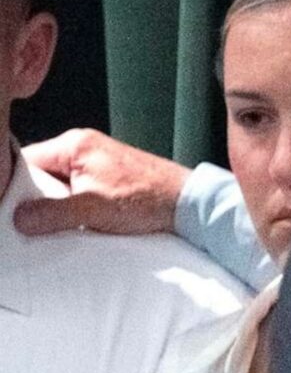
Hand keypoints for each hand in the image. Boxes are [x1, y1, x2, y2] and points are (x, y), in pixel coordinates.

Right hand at [13, 129, 188, 238]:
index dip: (12, 184)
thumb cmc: (146, 199)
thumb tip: (18, 219)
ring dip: (53, 206)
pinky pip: (76, 193)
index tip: (7, 209)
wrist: (190, 205)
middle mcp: (83, 149)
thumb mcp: (91, 208)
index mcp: (74, 145)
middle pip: (40, 174)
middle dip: (32, 198)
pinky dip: (71, 208)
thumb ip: (51, 212)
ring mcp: (96, 165)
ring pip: (58, 186)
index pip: (25, 160)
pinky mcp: (108, 181)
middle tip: (24, 223)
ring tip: (46, 227)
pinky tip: (69, 225)